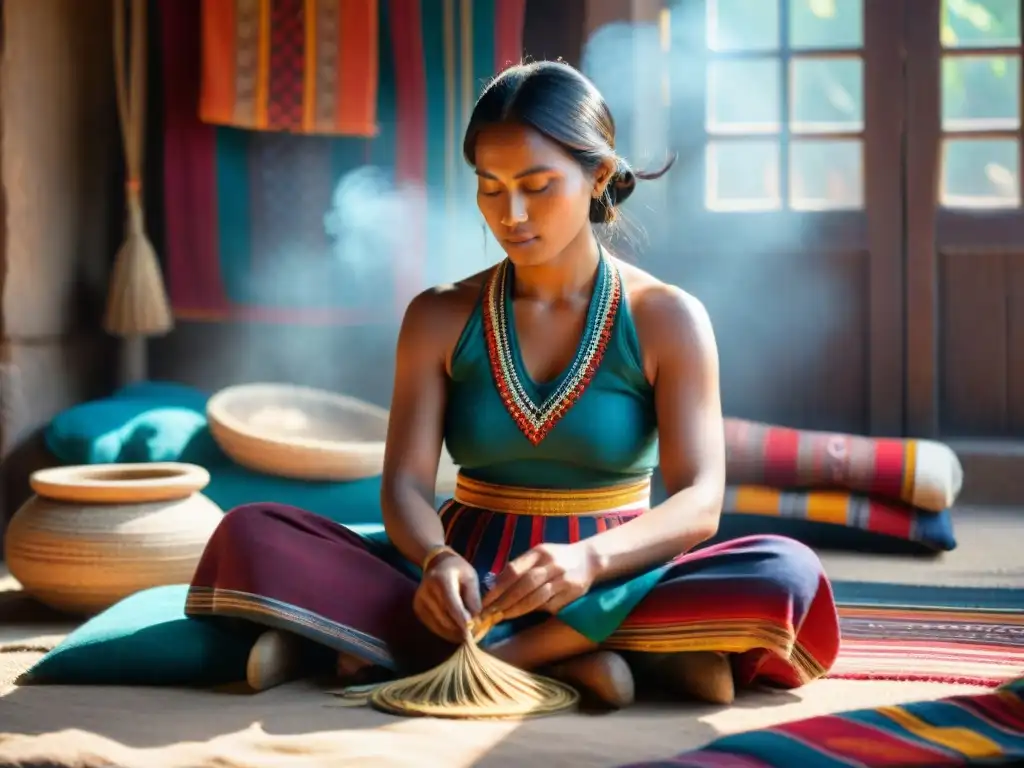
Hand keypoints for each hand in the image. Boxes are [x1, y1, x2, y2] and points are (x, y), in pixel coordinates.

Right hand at [413, 551, 481, 642]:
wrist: (437, 563)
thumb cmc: (458, 570)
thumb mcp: (470, 578)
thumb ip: (473, 598)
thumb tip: (475, 620)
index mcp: (441, 579)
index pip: (451, 604)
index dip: (462, 619)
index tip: (471, 631)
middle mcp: (427, 590)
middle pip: (444, 617)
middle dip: (459, 628)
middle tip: (472, 635)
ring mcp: (419, 600)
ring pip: (438, 624)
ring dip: (452, 632)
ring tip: (465, 634)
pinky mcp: (417, 608)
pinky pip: (432, 625)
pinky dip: (444, 631)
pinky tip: (454, 631)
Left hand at [480, 543, 596, 621]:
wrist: (589, 559)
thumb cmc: (557, 557)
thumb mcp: (539, 554)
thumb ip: (520, 566)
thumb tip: (496, 586)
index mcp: (539, 552)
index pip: (513, 570)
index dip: (498, 587)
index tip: (485, 600)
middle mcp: (551, 564)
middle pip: (523, 585)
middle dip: (504, 601)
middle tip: (490, 613)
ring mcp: (562, 579)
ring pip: (536, 597)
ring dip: (517, 609)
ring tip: (503, 616)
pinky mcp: (571, 593)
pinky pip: (550, 605)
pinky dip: (535, 611)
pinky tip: (524, 615)